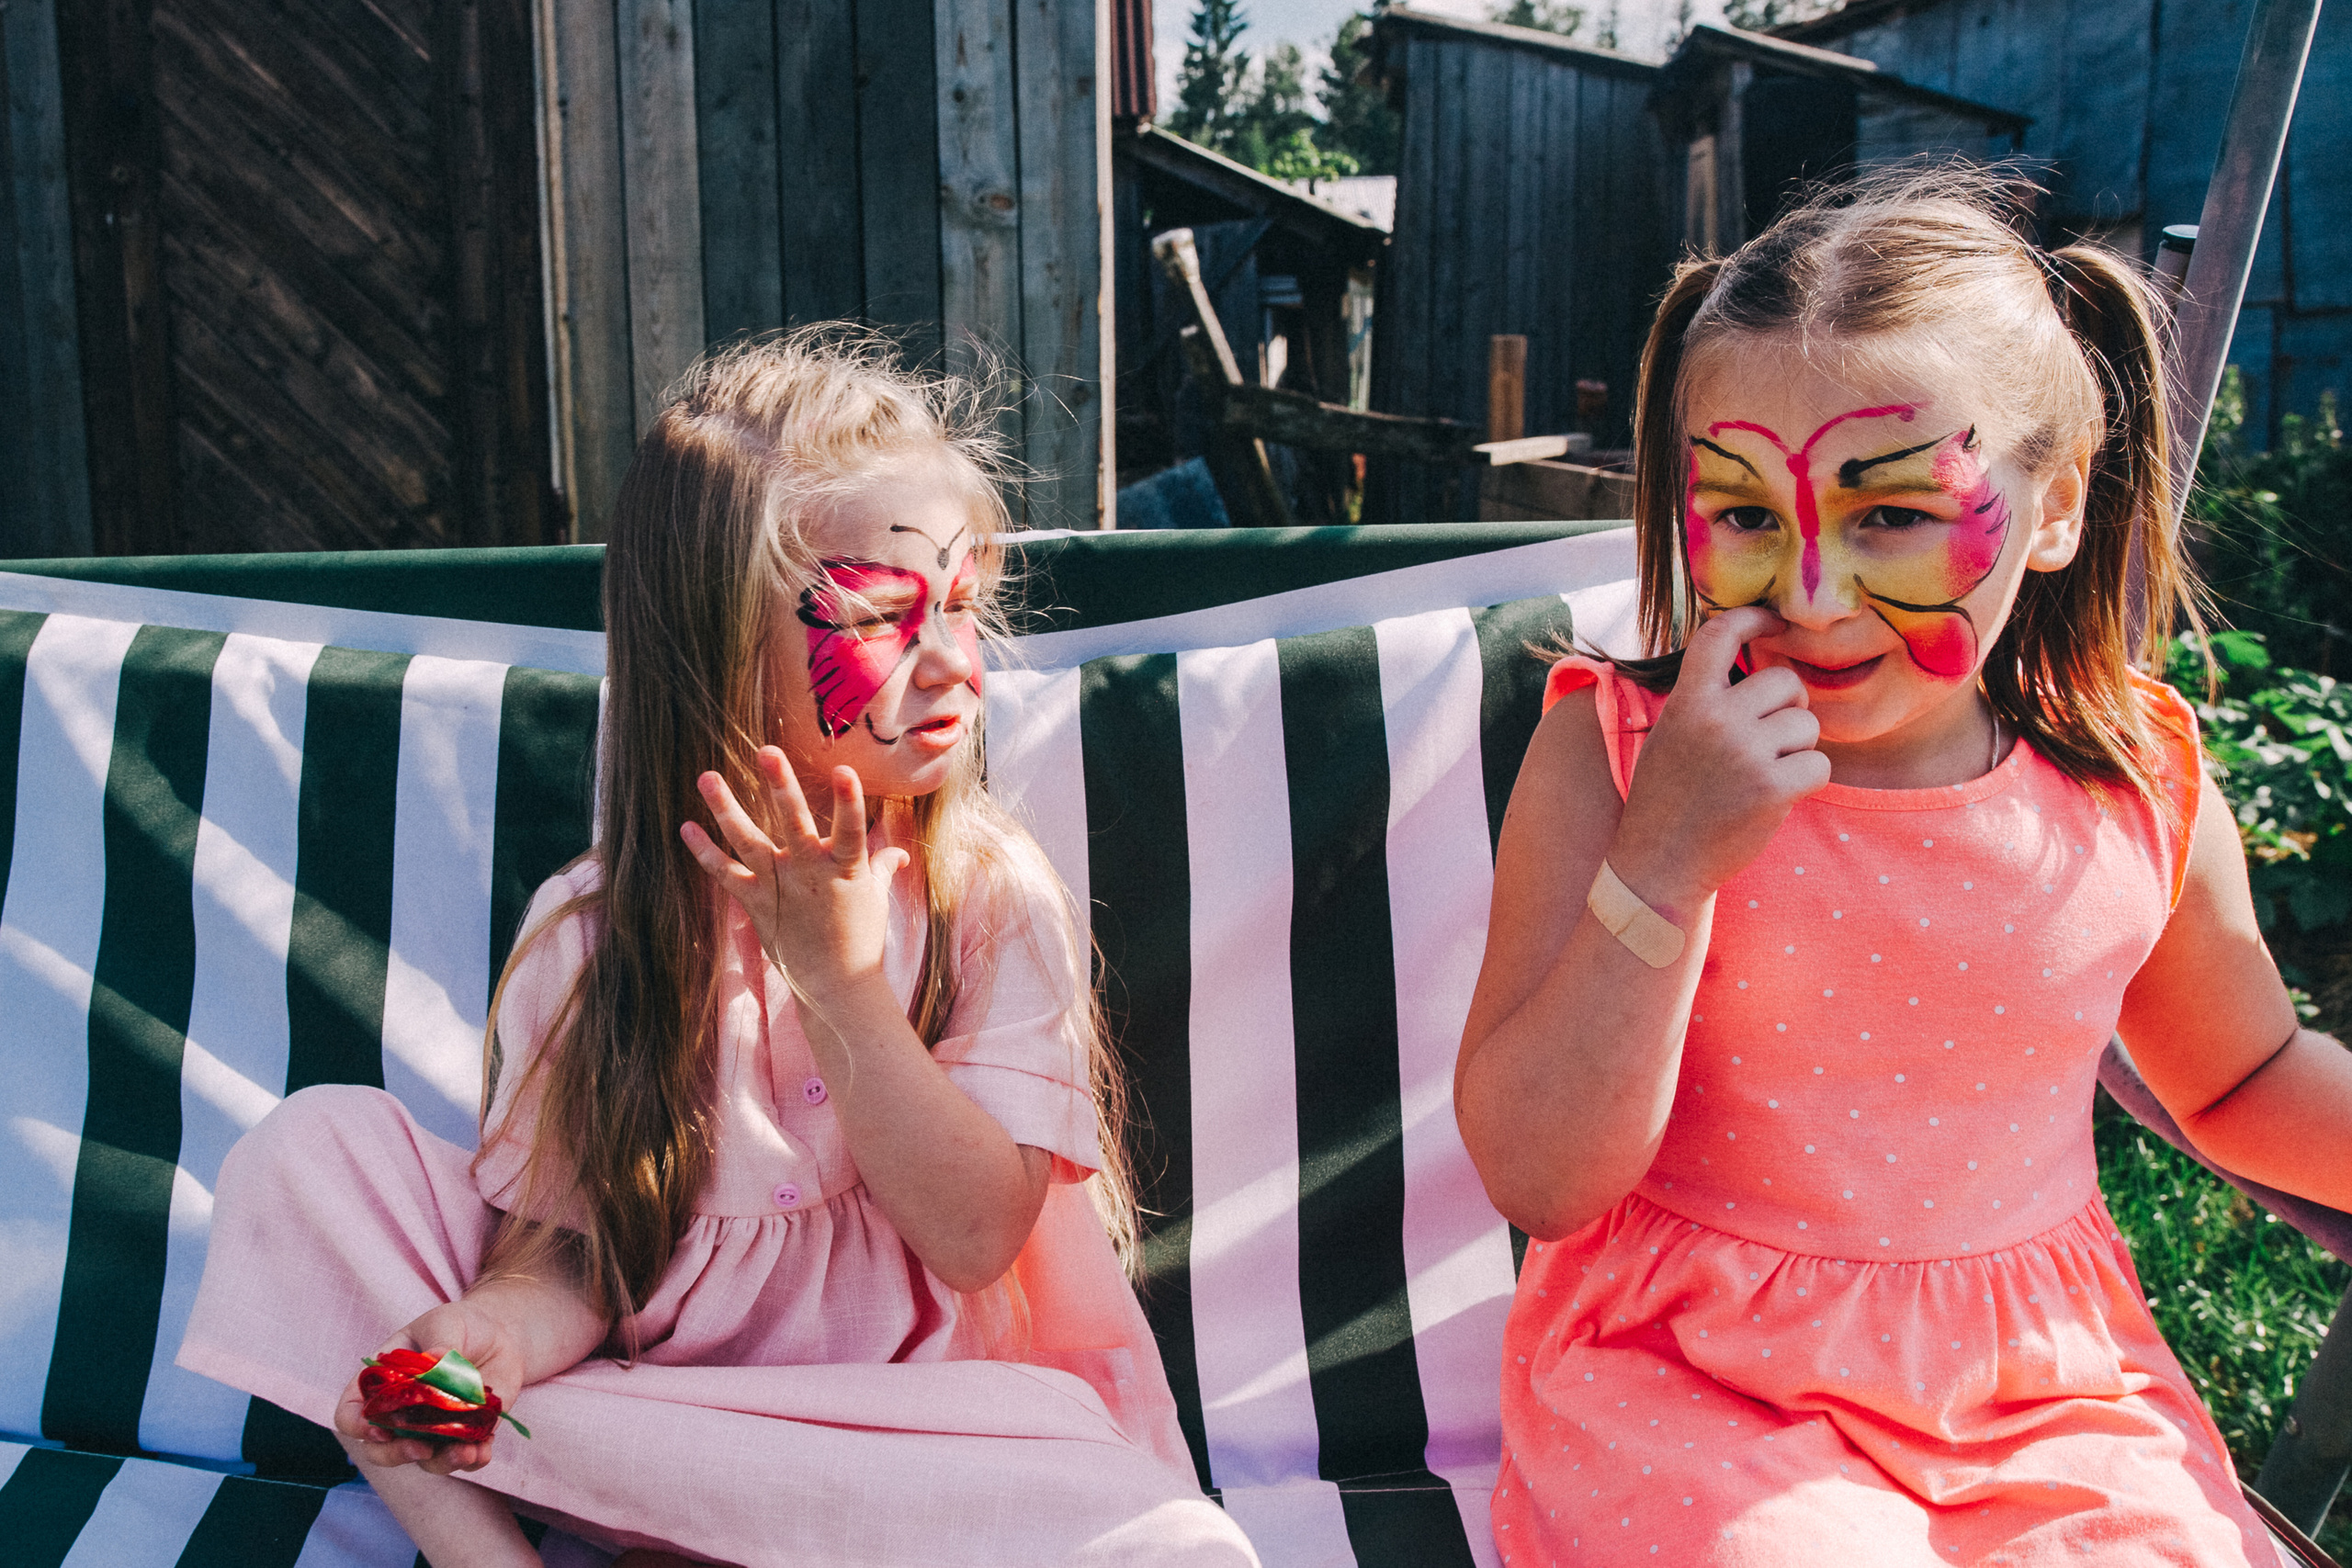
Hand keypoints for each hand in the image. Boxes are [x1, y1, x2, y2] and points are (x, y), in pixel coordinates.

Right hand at [335, 1300, 529, 1475]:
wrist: (499, 1332)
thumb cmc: (459, 1324)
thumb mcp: (445, 1323)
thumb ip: (438, 1342)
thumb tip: (437, 1361)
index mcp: (381, 1383)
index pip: (351, 1413)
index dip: (357, 1426)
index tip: (378, 1429)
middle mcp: (401, 1413)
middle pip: (381, 1449)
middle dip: (397, 1455)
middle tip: (420, 1449)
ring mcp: (433, 1428)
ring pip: (425, 1460)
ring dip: (442, 1461)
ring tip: (465, 1452)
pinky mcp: (466, 1435)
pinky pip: (465, 1458)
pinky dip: (473, 1459)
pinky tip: (483, 1451)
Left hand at [679, 748, 910, 1002]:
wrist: (836, 987)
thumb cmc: (862, 938)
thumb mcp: (876, 899)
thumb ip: (880, 868)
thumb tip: (897, 854)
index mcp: (846, 870)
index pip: (851, 830)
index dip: (848, 801)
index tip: (844, 770)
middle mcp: (810, 875)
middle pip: (794, 824)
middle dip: (782, 786)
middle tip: (768, 751)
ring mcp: (780, 889)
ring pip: (749, 842)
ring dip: (727, 808)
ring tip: (707, 776)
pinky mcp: (757, 904)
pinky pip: (726, 874)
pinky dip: (705, 852)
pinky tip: (687, 827)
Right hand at [1610, 607, 1830, 912]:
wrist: (1659, 863)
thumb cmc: (1667, 799)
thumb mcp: (1670, 735)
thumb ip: (1705, 699)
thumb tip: (1760, 668)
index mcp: (1686, 701)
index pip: (1720, 634)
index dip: (1754, 617)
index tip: (1776, 621)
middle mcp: (1715, 719)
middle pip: (1785, 683)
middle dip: (1789, 709)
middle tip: (1770, 741)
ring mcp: (1744, 753)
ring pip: (1807, 726)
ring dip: (1797, 750)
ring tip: (1765, 774)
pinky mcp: (1771, 789)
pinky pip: (1819, 765)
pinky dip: (1807, 781)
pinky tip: (1778, 796)